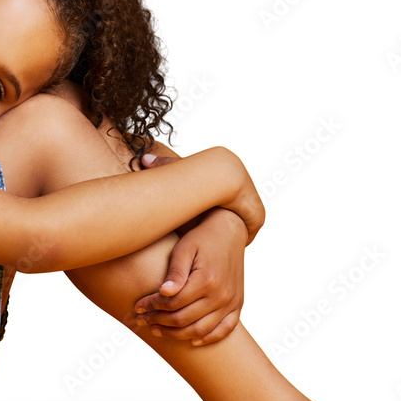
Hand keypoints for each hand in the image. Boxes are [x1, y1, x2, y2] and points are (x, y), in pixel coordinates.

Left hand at [132, 207, 246, 345]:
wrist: (230, 231)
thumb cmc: (202, 238)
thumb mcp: (185, 248)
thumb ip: (175, 271)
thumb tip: (164, 292)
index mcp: (206, 280)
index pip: (172, 303)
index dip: (151, 307)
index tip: (137, 306)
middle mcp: (221, 295)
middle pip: (183, 319)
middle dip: (158, 321)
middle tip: (142, 320)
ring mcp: (231, 302)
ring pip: (200, 330)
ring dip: (176, 334)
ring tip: (157, 330)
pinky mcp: (237, 304)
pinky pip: (224, 330)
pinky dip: (208, 338)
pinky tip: (192, 341)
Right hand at [144, 150, 264, 243]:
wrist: (220, 178)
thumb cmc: (196, 173)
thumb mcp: (178, 169)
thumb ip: (164, 165)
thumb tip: (144, 159)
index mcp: (226, 175)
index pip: (223, 194)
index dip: (214, 204)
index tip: (203, 215)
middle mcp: (241, 188)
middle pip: (233, 207)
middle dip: (225, 218)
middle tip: (211, 232)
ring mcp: (250, 202)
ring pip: (242, 220)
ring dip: (233, 228)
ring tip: (218, 240)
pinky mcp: (256, 215)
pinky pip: (250, 228)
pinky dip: (241, 234)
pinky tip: (227, 241)